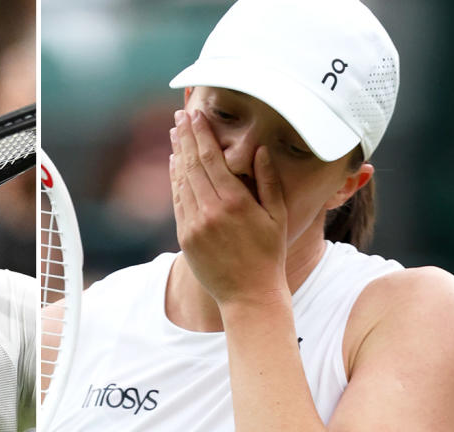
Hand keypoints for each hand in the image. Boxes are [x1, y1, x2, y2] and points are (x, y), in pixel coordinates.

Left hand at [168, 109, 287, 305]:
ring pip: (181, 180)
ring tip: (175, 132)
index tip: (196, 114)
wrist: (248, 295)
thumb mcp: (278, 216)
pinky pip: (177, 200)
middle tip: (180, 115)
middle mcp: (210, 211)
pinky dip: (175, 179)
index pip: (212, 158)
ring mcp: (194, 224)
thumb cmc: (270, 254)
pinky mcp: (185, 236)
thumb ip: (269, 181)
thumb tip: (260, 150)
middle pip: (192, 164)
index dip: (201, 134)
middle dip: (185, 136)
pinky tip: (175, 163)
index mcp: (236, 203)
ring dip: (177, 153)